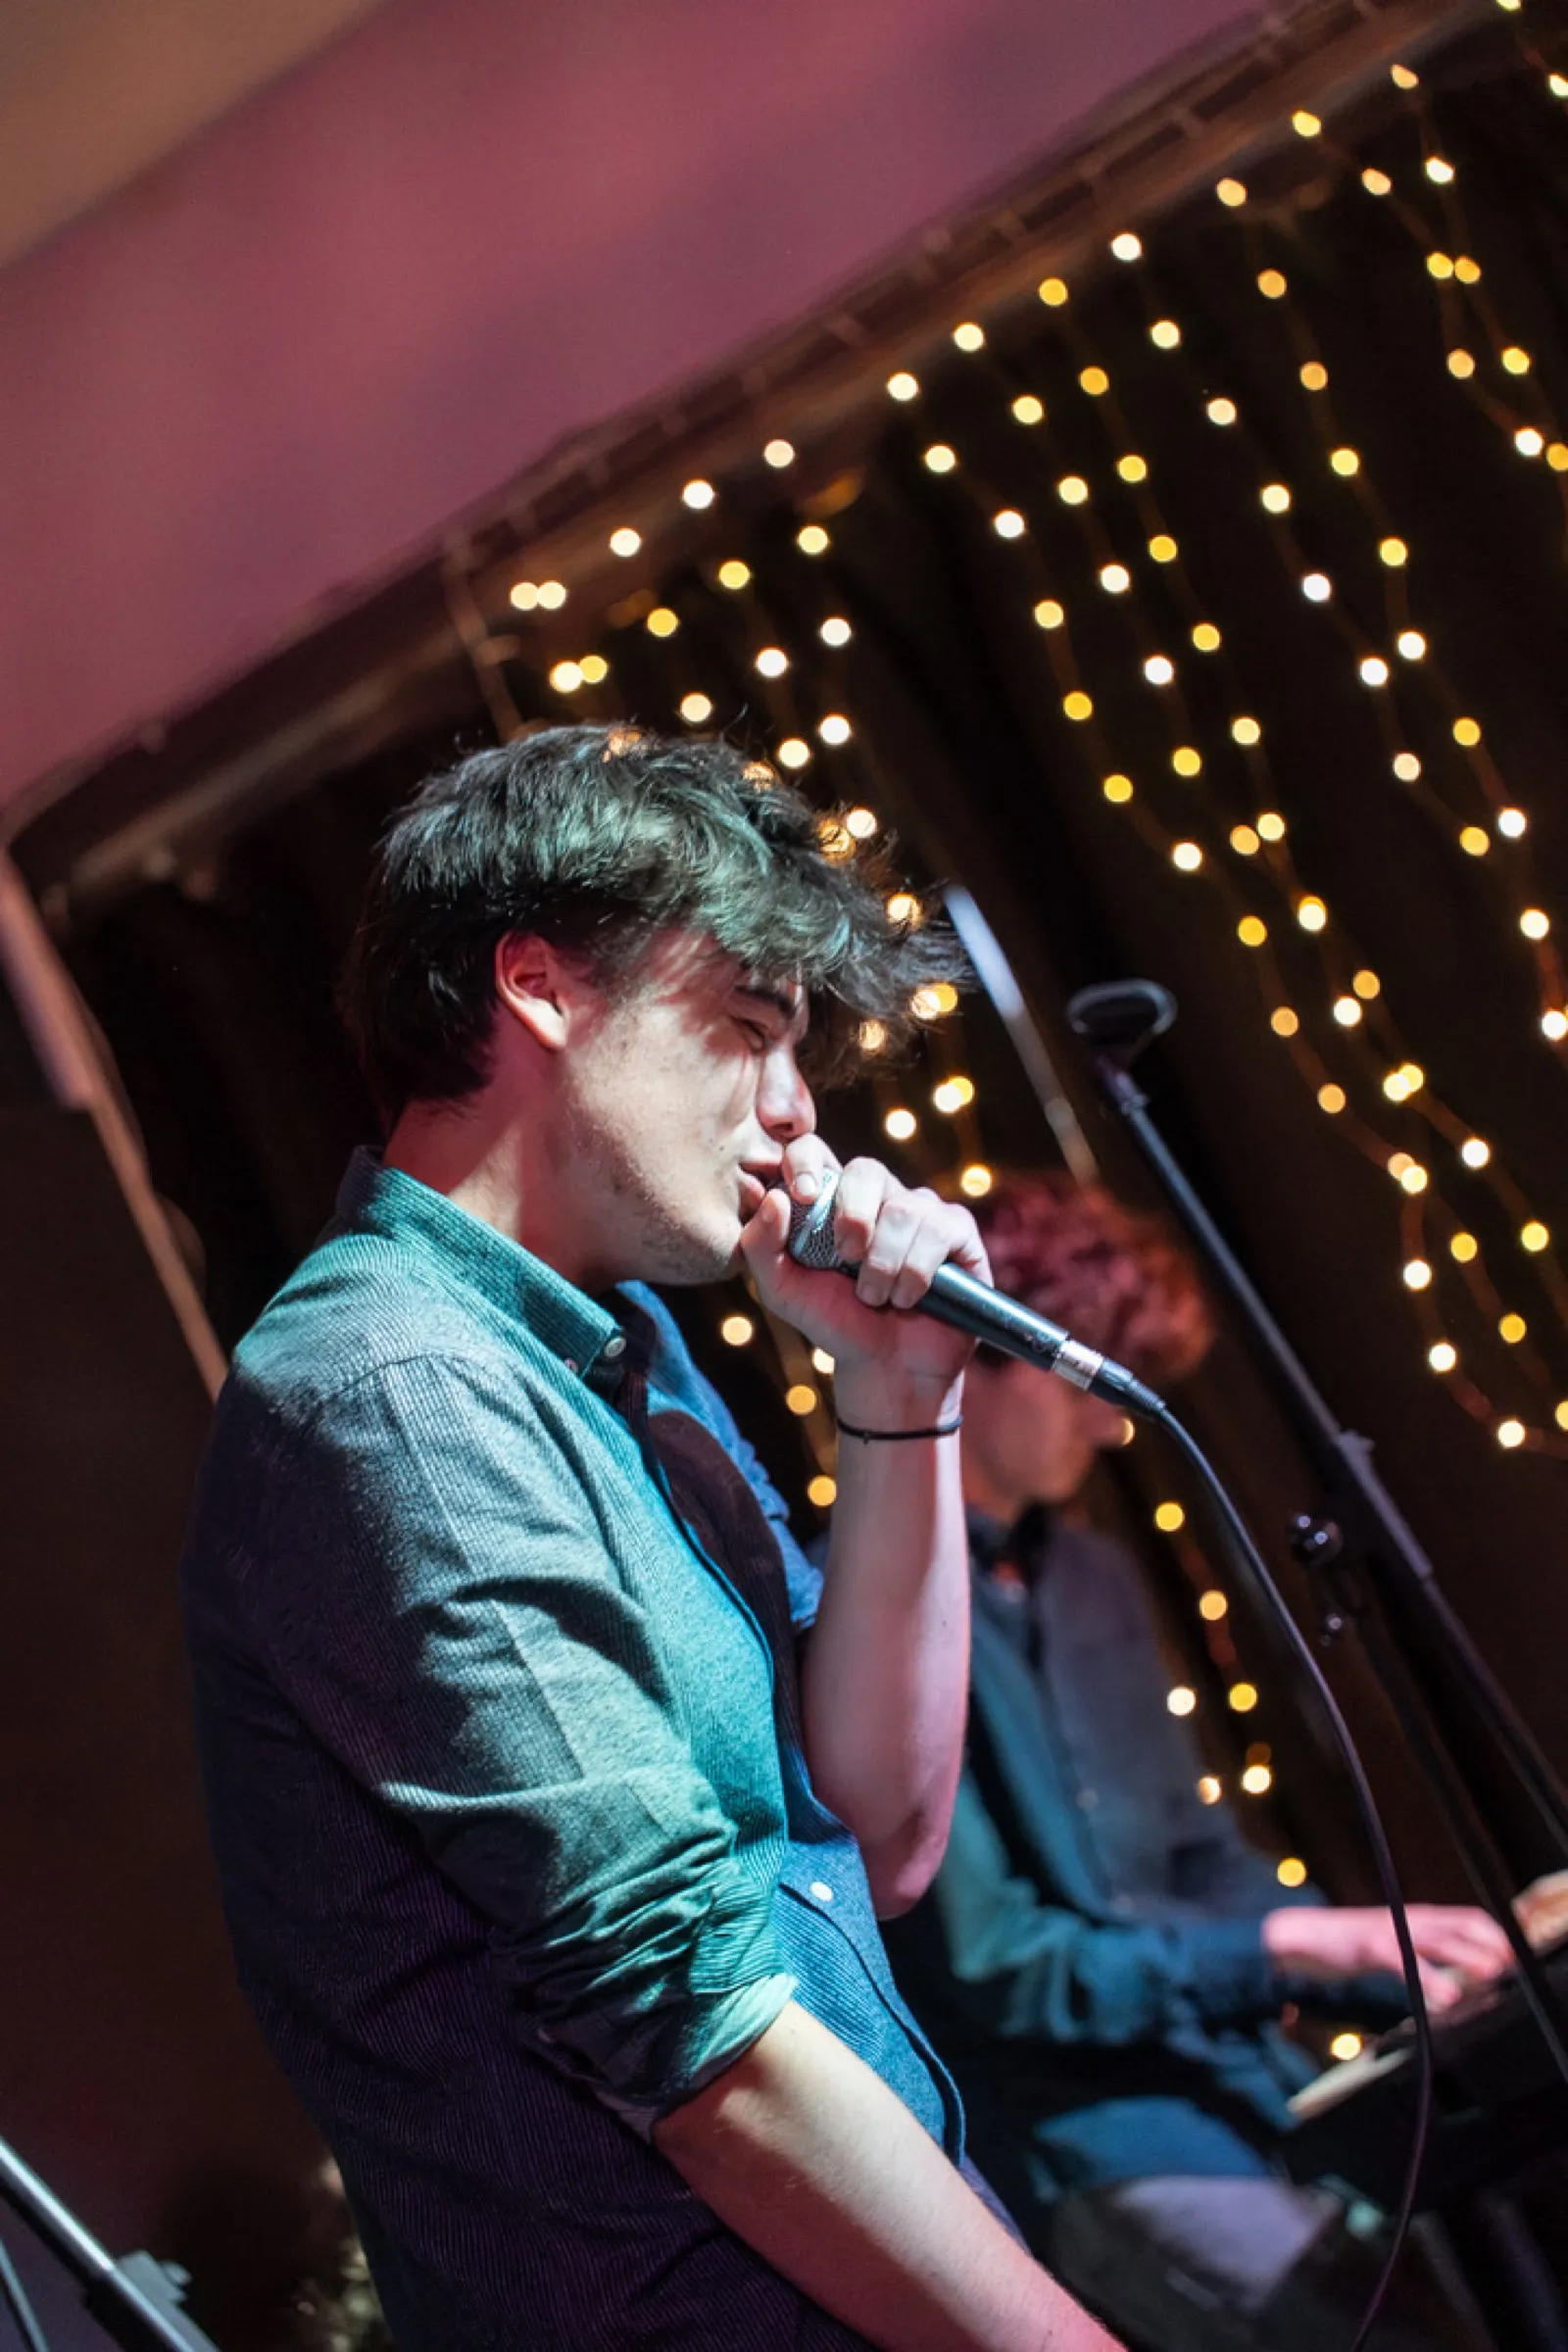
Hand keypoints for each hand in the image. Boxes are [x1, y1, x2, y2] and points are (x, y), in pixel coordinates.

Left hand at [738, 1142, 987, 1406]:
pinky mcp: (957, 1231)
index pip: (813, 1150)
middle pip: (866, 1169)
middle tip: (846, 1260)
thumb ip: (760, 1246)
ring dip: (884, 1265)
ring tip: (877, 1297)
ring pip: (904, 1210)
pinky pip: (939, 1231)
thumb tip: (776, 1198)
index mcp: (830, 1197)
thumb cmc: (833, 1320)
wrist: (885, 1367)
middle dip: (853, 1219)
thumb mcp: (782, 1291)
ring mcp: (920, 1209)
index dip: (806, 1161)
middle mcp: (877, 1194)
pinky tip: (910, 1297)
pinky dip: (916, 1273)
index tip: (803, 1196)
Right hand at [1263, 1903, 1515, 2013]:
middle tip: (1509, 1964)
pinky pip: (1406, 1961)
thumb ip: (1422, 1953)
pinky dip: (1430, 1978)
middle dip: (1487, 1942)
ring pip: (1437, 1939)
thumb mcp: (1393, 1945)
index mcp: (1415, 1918)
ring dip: (1466, 1955)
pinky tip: (1447, 1996)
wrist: (1300, 1936)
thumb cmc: (1349, 1945)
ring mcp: (1389, 1929)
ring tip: (1490, 1973)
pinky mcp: (1370, 1946)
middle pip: (1457, 1924)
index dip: (1491, 1933)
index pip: (1464, 1917)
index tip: (1512, 1955)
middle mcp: (1406, 1918)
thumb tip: (1460, 1979)